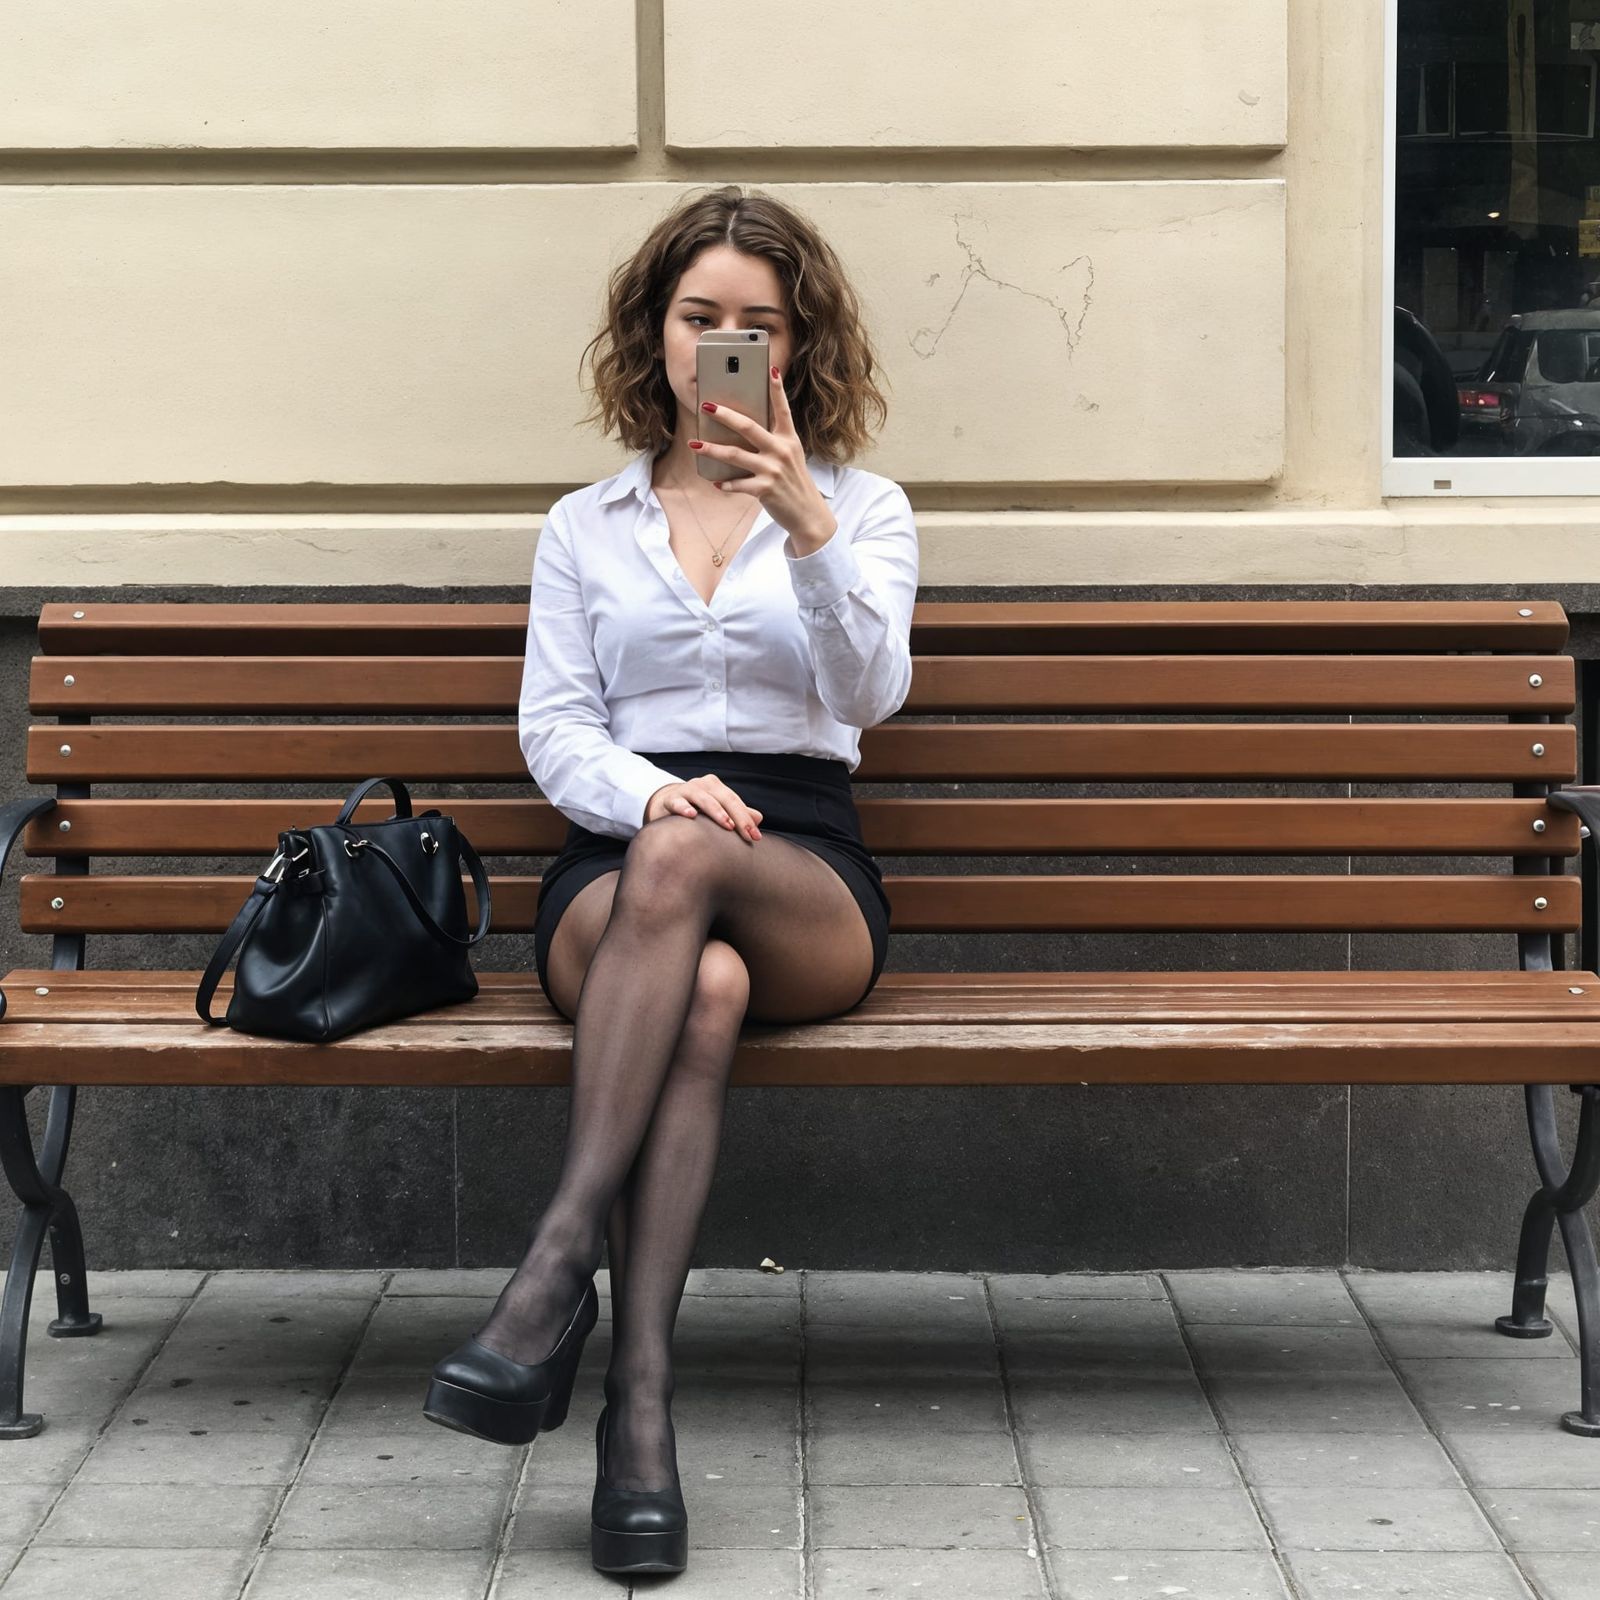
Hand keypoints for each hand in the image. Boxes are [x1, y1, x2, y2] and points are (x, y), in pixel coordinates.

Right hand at [645, 775, 763, 842]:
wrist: (663, 803)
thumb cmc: (695, 809)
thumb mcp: (717, 810)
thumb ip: (736, 814)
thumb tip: (759, 818)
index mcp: (716, 787)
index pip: (736, 802)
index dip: (747, 819)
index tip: (756, 837)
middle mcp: (702, 785)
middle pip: (724, 798)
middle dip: (738, 817)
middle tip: (747, 834)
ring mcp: (685, 790)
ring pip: (703, 798)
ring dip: (716, 811)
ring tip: (727, 824)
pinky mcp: (669, 799)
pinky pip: (677, 802)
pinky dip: (684, 807)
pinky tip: (691, 815)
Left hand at [690, 365, 836, 549]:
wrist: (808, 515)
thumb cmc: (794, 483)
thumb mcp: (790, 457)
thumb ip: (773, 442)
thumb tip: (743, 431)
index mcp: (789, 439)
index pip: (782, 409)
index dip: (776, 389)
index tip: (769, 368)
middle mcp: (782, 450)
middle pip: (748, 426)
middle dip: (725, 414)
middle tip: (706, 405)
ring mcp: (773, 470)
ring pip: (735, 454)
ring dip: (711, 449)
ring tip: (694, 444)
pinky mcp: (766, 489)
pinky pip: (738, 484)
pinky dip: (726, 484)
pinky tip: (717, 482)